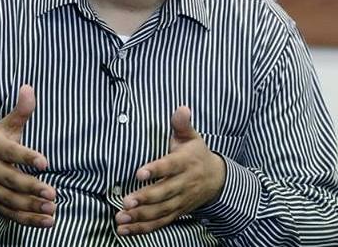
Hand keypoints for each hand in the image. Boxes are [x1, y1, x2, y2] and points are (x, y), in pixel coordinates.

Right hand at [0, 85, 55, 227]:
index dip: (27, 158)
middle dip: (32, 188)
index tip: (44, 162)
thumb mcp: (4, 125)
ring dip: (32, 206)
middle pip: (12, 181)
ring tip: (52, 208)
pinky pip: (11, 214)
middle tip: (52, 193)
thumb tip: (29, 87)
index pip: (12, 153)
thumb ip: (20, 111)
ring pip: (12, 201)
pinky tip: (47, 221)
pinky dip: (28, 220)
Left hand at [115, 106, 225, 235]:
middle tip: (125, 201)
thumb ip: (183, 124)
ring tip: (121, 218)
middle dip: (145, 198)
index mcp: (185, 162)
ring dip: (140, 216)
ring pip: (161, 211)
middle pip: (164, 193)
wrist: (216, 179)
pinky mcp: (177, 212)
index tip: (139, 172)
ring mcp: (180, 200)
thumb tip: (182, 108)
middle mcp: (183, 183)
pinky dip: (143, 228)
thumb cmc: (197, 153)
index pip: (170, 166)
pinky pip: (160, 223)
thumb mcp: (192, 136)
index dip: (155, 170)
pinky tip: (125, 230)